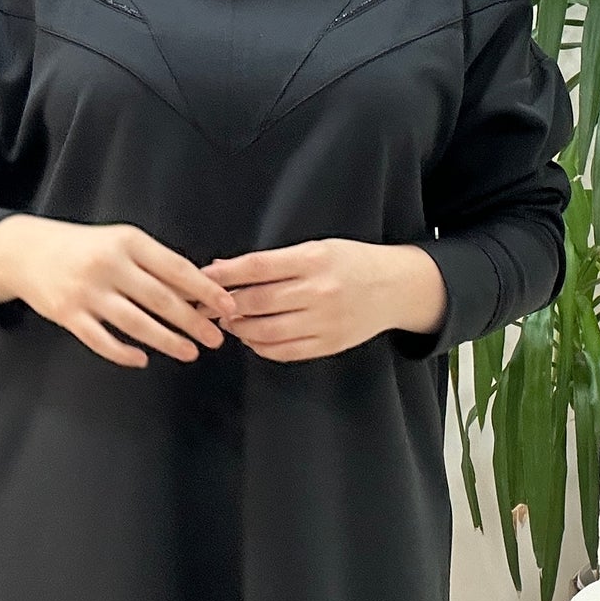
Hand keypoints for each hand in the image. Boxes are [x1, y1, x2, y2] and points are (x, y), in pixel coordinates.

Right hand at [0, 217, 239, 367]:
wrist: (27, 251)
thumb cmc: (84, 247)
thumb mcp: (121, 241)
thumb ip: (154, 263)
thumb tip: (197, 291)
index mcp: (128, 242)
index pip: (175, 268)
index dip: (205, 290)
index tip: (227, 306)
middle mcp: (108, 264)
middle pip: (160, 298)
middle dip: (192, 321)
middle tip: (216, 337)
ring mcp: (86, 291)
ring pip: (135, 323)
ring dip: (167, 340)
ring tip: (190, 352)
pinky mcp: (68, 315)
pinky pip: (101, 340)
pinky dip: (124, 352)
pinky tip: (142, 358)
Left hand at [199, 238, 439, 362]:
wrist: (396, 288)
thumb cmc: (351, 262)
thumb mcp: (316, 249)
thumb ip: (273, 262)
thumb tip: (223, 268)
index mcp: (313, 259)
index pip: (257, 267)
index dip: (225, 274)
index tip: (203, 277)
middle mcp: (318, 291)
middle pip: (257, 301)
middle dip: (225, 305)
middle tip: (208, 305)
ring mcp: (324, 321)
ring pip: (266, 331)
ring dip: (240, 328)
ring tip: (230, 322)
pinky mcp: (329, 344)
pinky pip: (284, 351)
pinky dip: (260, 347)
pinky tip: (252, 338)